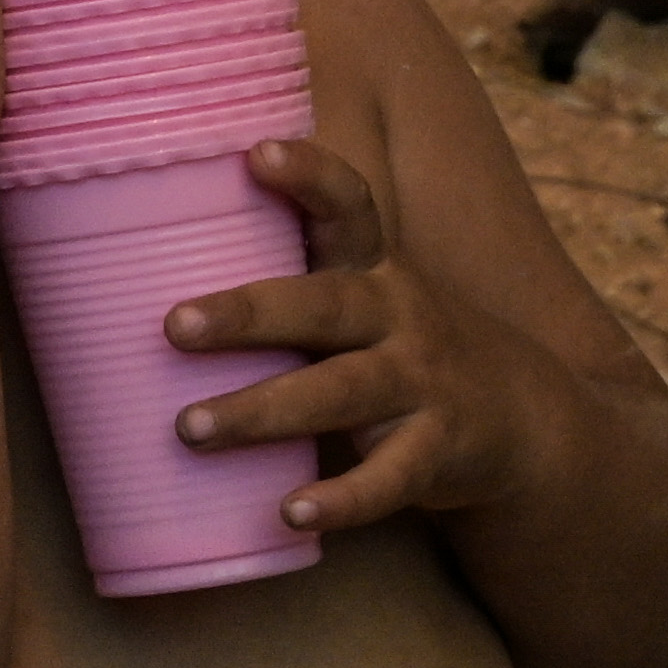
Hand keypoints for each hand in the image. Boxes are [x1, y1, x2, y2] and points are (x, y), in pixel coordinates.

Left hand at [164, 129, 561, 541]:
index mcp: (374, 269)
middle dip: (249, 314)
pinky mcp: (439, 451)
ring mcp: (424, 383)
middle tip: (172, 326)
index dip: (309, 176)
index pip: (350, 207)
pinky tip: (290, 514)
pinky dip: (342, 500)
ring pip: (342, 392)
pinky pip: (390, 478)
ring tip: (190, 429)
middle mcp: (400, 315)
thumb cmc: (403, 349)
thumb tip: (144, 265)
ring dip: (265, 410)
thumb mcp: (365, 299)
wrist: (522, 418)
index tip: (256, 153)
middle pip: (324, 305)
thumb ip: (290, 283)